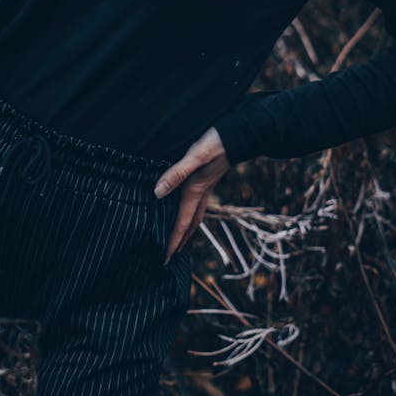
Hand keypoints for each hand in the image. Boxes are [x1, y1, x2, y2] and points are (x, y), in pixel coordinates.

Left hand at [153, 127, 230, 263]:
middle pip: (190, 225)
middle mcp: (201, 193)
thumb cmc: (215, 144)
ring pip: (197, 216)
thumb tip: (158, 193)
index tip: (165, 258)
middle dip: (180, 242)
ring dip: (188, 230)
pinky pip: (199, 205)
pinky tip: (189, 210)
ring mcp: (207, 188)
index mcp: (195, 191)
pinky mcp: (209, 180)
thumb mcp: (194, 156)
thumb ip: (176, 173)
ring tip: (179, 241)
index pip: (182, 223)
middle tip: (171, 257)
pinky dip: (192, 215)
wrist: (238, 136)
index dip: (172, 241)